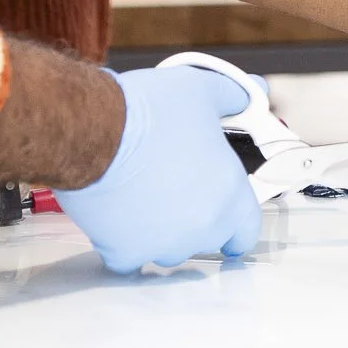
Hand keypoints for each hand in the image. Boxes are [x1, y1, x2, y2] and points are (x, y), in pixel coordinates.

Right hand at [53, 66, 263, 273]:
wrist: (94, 131)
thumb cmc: (150, 113)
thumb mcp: (204, 89)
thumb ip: (236, 96)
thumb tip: (253, 93)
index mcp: (229, 196)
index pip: (247, 231)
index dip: (238, 224)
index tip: (228, 219)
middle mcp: (201, 228)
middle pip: (206, 239)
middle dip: (196, 221)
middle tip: (177, 191)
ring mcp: (161, 245)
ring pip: (168, 250)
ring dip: (162, 233)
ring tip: (145, 198)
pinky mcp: (123, 252)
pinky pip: (128, 257)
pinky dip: (123, 242)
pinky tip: (118, 216)